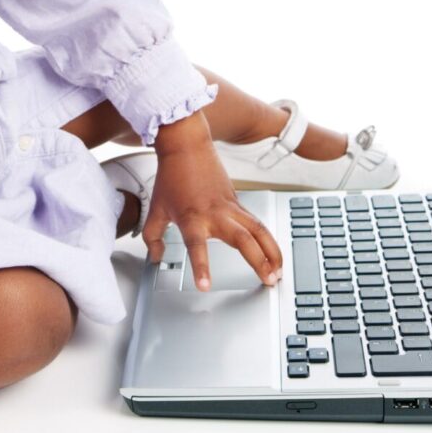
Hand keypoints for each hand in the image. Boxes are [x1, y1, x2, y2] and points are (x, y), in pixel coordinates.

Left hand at [142, 116, 283, 289]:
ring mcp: (230, 207)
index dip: (201, 267)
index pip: (196, 246)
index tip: (206, 286)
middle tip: (267, 281)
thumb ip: (153, 237)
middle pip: (242, 239)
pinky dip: (268, 240)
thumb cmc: (171, 176)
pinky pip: (257, 223)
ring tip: (278, 272)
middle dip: (257, 261)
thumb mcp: (155, 209)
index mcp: (191, 217)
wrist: (187, 145)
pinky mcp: (238, 202)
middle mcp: (214, 213)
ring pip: (258, 230)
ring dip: (271, 252)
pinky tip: (273, 254)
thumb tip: (156, 257)